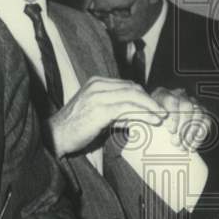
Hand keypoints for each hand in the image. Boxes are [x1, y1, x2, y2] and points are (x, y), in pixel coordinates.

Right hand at [49, 76, 167, 155]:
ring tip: (162, 116)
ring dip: (150, 106)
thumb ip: (115, 112)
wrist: (55, 135)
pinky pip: (127, 108)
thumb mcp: (96, 114)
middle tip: (163, 111)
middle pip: (132, 87)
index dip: (143, 95)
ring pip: (132, 95)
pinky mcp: (99, 110)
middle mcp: (96, 86)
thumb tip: (135, 117)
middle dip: (150, 99)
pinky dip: (143, 113)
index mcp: (95, 83)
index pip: (127, 84)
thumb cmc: (74, 127)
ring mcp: (97, 96)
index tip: (155, 106)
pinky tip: (152, 120)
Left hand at [149, 87, 210, 150]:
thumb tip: (150, 126)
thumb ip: (146, 118)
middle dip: (183, 126)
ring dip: (191, 132)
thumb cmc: (148, 119)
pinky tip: (192, 146)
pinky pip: (206, 122)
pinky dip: (200, 135)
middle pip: (187, 106)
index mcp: (162, 93)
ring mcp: (192, 102)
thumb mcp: (143, 116)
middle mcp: (179, 95)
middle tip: (176, 142)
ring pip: (198, 113)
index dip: (173, 116)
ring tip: (183, 146)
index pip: (171, 101)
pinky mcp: (202, 112)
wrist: (156, 121)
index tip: (171, 131)